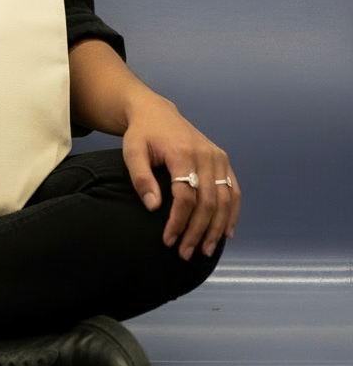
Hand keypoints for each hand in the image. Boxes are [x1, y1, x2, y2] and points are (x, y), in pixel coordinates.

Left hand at [122, 93, 240, 260]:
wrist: (156, 112)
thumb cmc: (142, 134)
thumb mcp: (132, 151)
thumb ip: (141, 178)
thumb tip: (154, 207)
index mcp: (182, 153)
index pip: (186, 196)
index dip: (179, 221)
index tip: (168, 240)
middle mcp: (206, 155)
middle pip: (208, 202)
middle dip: (197, 231)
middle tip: (185, 253)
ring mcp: (218, 157)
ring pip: (225, 200)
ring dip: (216, 228)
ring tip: (204, 250)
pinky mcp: (223, 160)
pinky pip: (234, 191)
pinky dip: (232, 214)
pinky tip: (226, 233)